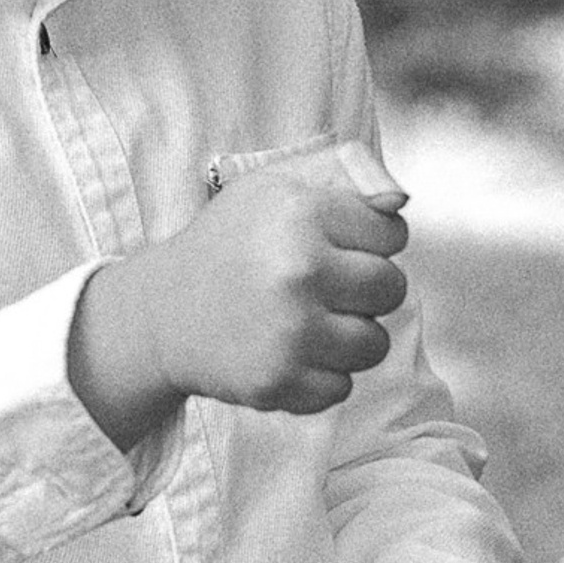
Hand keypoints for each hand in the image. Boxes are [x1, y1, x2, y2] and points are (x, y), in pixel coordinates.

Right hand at [69, 139, 411, 447]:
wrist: (164, 311)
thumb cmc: (234, 240)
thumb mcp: (279, 184)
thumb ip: (346, 174)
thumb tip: (399, 199)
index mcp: (303, 213)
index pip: (392, 234)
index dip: (371, 240)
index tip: (337, 245)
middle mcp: (298, 271)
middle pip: (391, 288)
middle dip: (367, 289)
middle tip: (323, 286)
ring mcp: (288, 332)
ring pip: (373, 345)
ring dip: (349, 337)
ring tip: (307, 320)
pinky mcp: (276, 382)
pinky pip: (340, 388)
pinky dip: (320, 377)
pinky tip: (288, 352)